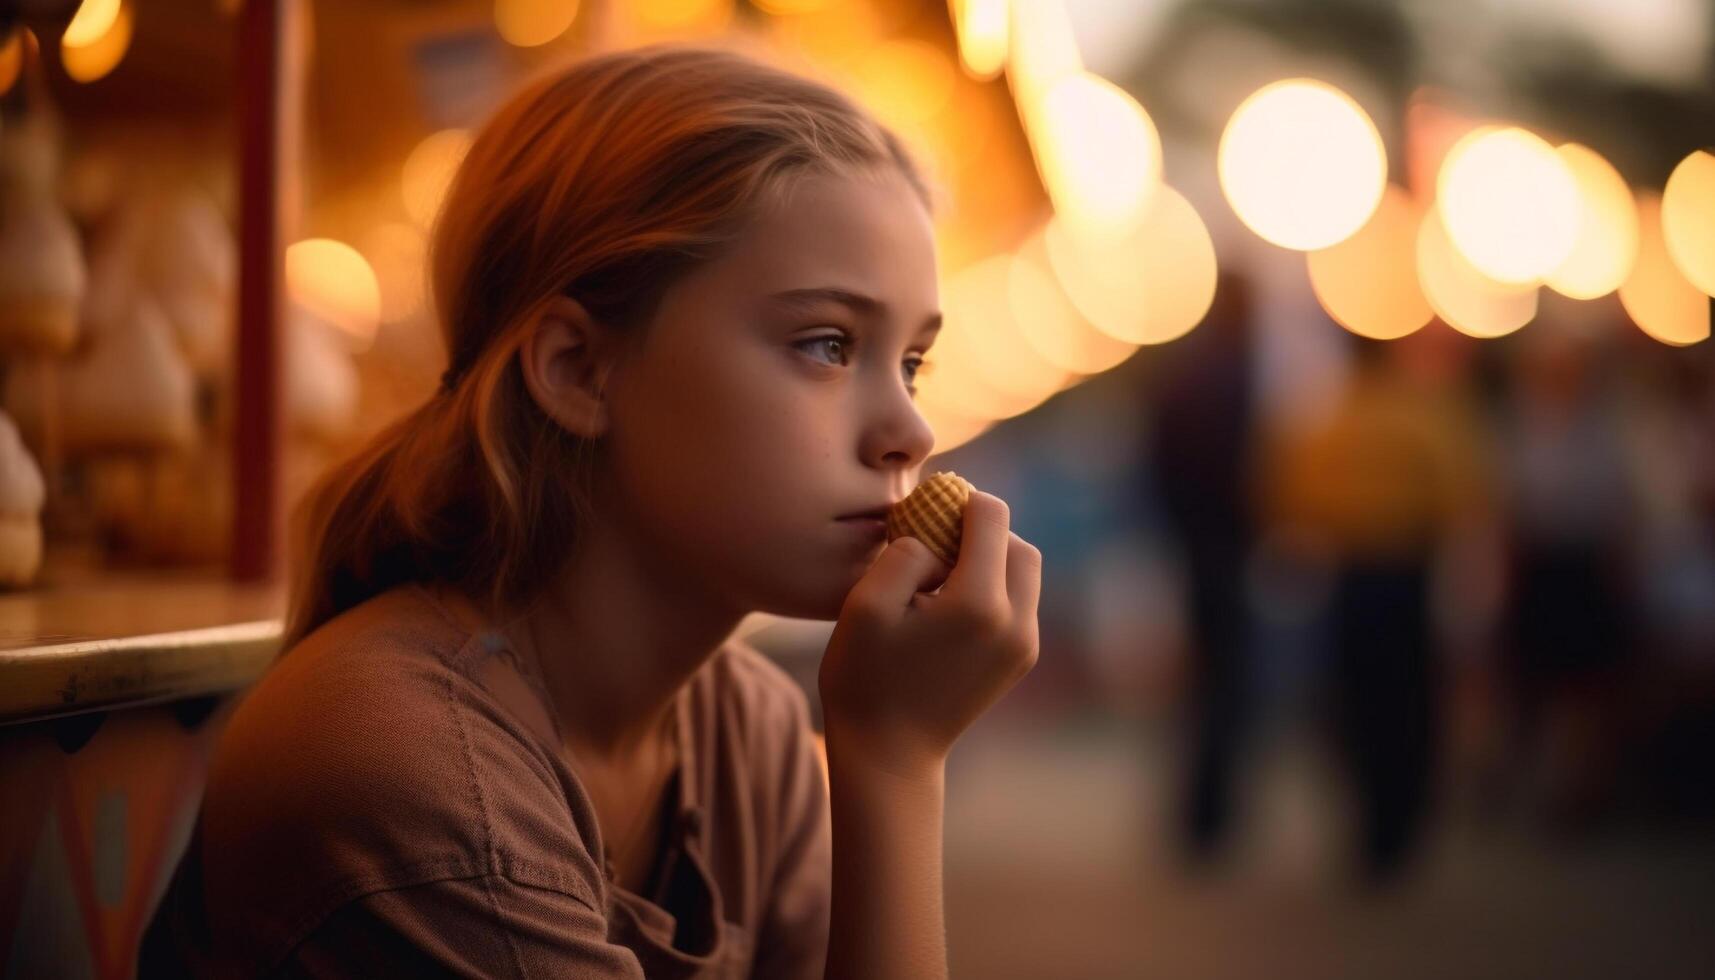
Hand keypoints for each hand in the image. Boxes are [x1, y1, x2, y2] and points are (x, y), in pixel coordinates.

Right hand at [818, 490, 1041, 776]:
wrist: (888, 755)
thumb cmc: (865, 679)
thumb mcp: (865, 604)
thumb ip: (905, 552)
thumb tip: (934, 536)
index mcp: (979, 603)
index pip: (992, 516)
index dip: (956, 502)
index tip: (923, 514)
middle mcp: (1015, 622)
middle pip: (1018, 542)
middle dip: (980, 531)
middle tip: (933, 542)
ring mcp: (1023, 645)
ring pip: (1025, 571)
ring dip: (990, 559)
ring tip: (939, 576)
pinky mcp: (1020, 659)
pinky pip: (1019, 601)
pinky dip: (992, 587)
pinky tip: (948, 604)